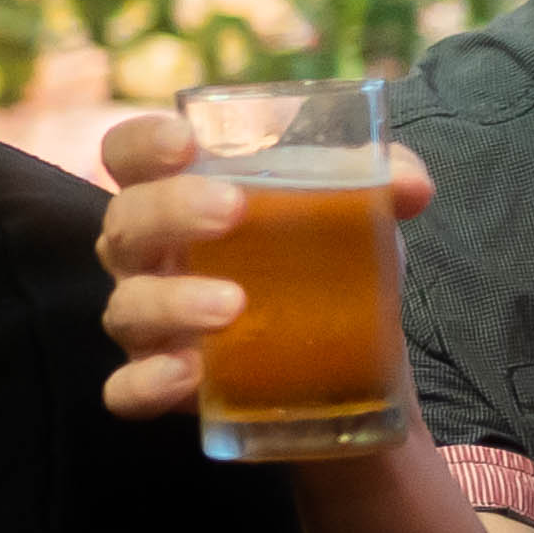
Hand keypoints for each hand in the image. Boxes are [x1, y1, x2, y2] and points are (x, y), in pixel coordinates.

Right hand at [91, 107, 436, 429]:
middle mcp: (147, 256)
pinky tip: (188, 373)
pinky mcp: (158, 384)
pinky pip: (126, 390)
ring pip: (126, 308)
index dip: (142, 142)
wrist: (343, 363)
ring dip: (171, 301)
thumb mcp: (354, 213)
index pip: (126, 154)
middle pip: (124, 225)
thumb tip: (409, 184)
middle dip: (170, 211)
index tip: (185, 142)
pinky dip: (147, 382)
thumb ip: (381, 181)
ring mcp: (147, 324)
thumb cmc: (322, 262)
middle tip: (232, 211)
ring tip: (233, 306)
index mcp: (175, 194)